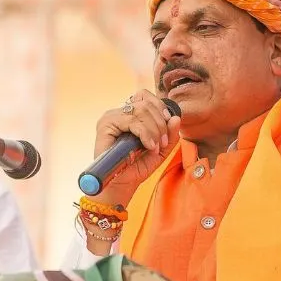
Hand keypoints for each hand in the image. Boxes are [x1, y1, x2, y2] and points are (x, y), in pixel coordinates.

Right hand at [89, 90, 181, 204]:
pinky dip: (145, 133)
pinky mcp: (105, 126)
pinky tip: (148, 146)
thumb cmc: (136, 167)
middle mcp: (118, 112)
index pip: (144, 96)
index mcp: (129, 114)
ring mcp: (110, 118)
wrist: (121, 184)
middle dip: (160, 123)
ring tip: (155, 146)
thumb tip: (176, 118)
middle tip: (162, 142)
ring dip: (154, 129)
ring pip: (140, 111)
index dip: (159, 106)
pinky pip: (131, 121)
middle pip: (145, 103)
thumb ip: (169, 134)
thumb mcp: (160, 150)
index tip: (168, 123)